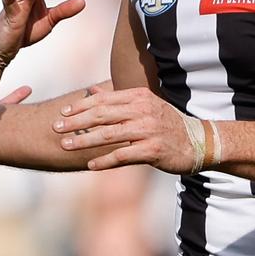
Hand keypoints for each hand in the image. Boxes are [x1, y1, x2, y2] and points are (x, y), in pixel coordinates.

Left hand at [53, 87, 197, 173]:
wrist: (198, 142)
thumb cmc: (166, 123)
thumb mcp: (144, 105)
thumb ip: (116, 98)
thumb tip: (90, 90)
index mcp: (139, 96)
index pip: (103, 99)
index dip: (80, 105)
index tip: (62, 112)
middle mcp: (143, 110)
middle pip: (102, 115)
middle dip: (76, 122)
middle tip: (55, 128)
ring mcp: (148, 130)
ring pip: (108, 134)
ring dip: (84, 141)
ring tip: (65, 146)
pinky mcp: (152, 149)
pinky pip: (123, 155)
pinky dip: (105, 160)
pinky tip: (90, 165)